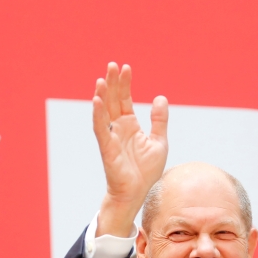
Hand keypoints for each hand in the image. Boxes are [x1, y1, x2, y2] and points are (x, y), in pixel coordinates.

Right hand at [92, 63, 168, 235]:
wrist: (138, 192)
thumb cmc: (146, 171)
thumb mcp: (159, 141)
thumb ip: (159, 120)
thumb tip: (160, 97)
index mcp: (130, 124)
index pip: (125, 99)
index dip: (125, 83)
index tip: (126, 67)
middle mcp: (118, 127)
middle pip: (113, 100)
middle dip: (112, 82)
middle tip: (112, 65)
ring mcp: (111, 136)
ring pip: (104, 111)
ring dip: (102, 94)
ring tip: (102, 77)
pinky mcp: (106, 147)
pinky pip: (100, 128)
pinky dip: (98, 114)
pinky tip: (96, 100)